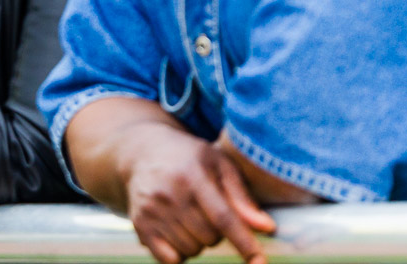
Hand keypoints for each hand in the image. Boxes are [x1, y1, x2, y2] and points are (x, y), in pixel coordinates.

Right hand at [121, 127, 275, 263]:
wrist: (142, 153)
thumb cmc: (190, 158)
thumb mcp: (219, 164)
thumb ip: (242, 196)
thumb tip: (267, 228)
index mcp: (191, 175)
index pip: (222, 217)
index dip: (244, 242)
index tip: (259, 262)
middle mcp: (167, 194)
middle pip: (209, 238)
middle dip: (217, 232)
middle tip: (208, 211)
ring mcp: (150, 210)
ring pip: (192, 250)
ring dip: (199, 241)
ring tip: (191, 217)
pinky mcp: (139, 225)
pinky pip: (170, 259)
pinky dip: (180, 253)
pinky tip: (177, 231)